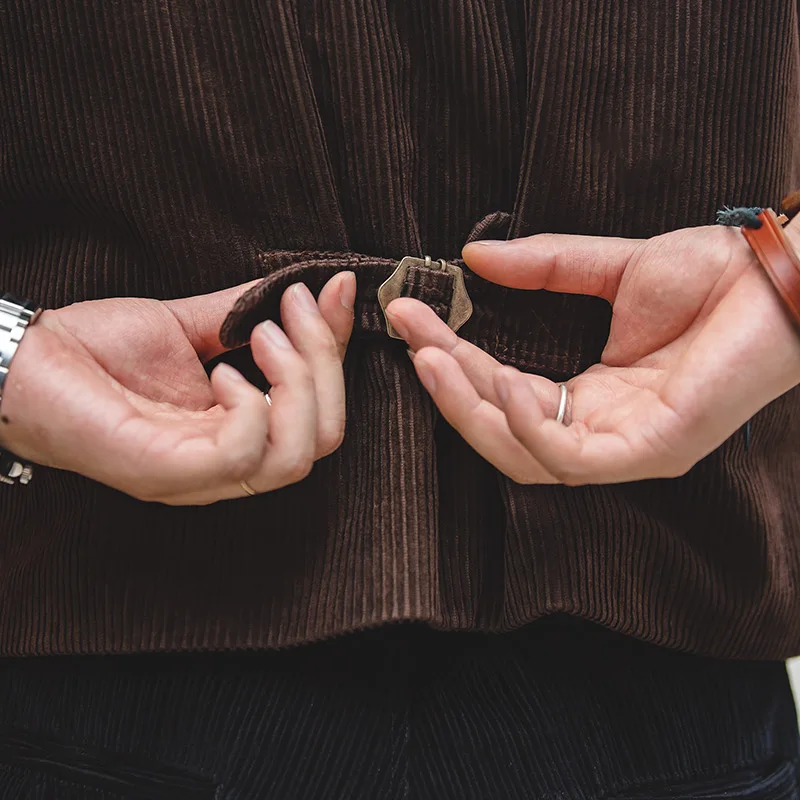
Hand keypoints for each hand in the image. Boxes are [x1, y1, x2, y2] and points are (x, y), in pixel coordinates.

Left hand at [0, 273, 355, 503]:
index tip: (331, 291)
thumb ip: (261, 315)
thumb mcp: (198, 324)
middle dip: (323, 365)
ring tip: (258, 336)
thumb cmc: (101, 348)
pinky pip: (242, 456)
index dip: (335, 355)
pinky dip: (249, 405)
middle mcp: (226, 468)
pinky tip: (220, 371)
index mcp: (239, 437)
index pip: (324, 420)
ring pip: (295, 457)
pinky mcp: (164, 471)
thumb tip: (328, 287)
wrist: (26, 359)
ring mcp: (196, 477)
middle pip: (323, 442)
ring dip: (295, 382)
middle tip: (292, 310)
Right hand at [386, 224, 799, 484]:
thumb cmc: (711, 278)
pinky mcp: (651, 451)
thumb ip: (541, 268)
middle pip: (502, 432)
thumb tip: (472, 258)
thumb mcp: (609, 269)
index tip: (411, 319)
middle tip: (412, 340)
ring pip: (524, 455)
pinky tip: (502, 381)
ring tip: (437, 360)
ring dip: (472, 410)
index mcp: (592, 397)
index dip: (452, 360)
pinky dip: (527, 425)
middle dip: (449, 388)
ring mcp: (626, 447)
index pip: (502, 393)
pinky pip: (570, 457)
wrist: (781, 275)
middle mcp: (602, 430)